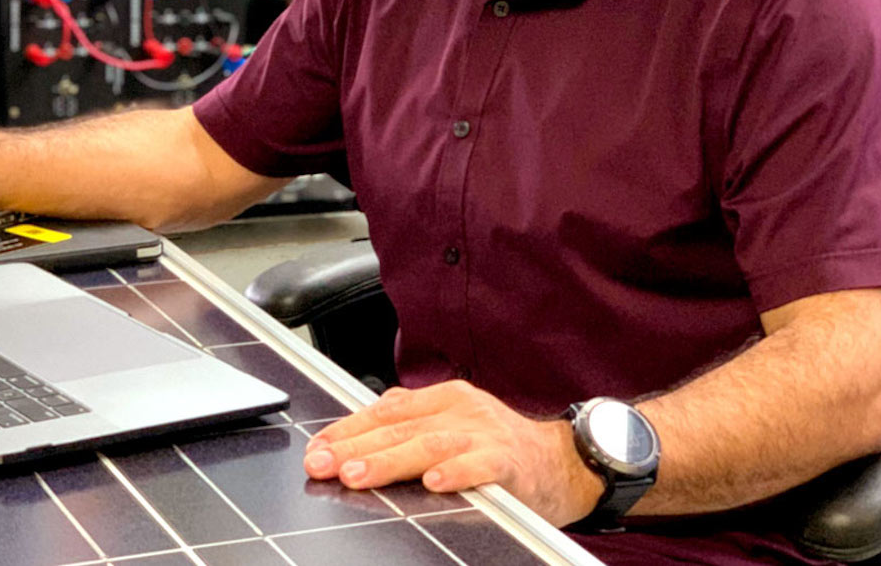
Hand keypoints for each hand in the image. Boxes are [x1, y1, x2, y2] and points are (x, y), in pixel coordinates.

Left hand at [302, 381, 603, 527]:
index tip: (317, 449)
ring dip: (390, 460)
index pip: (385, 410)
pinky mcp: (509, 460)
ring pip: (429, 444)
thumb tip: (351, 446)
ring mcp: (485, 432)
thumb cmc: (499, 448)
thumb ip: (411, 430)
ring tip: (359, 475)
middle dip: (356, 447)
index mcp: (442, 398)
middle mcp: (461, 409)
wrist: (563, 462)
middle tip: (323, 464)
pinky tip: (433, 482)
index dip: (348, 430)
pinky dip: (455, 472)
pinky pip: (479, 464)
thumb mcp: (452, 428)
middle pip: (400, 427)